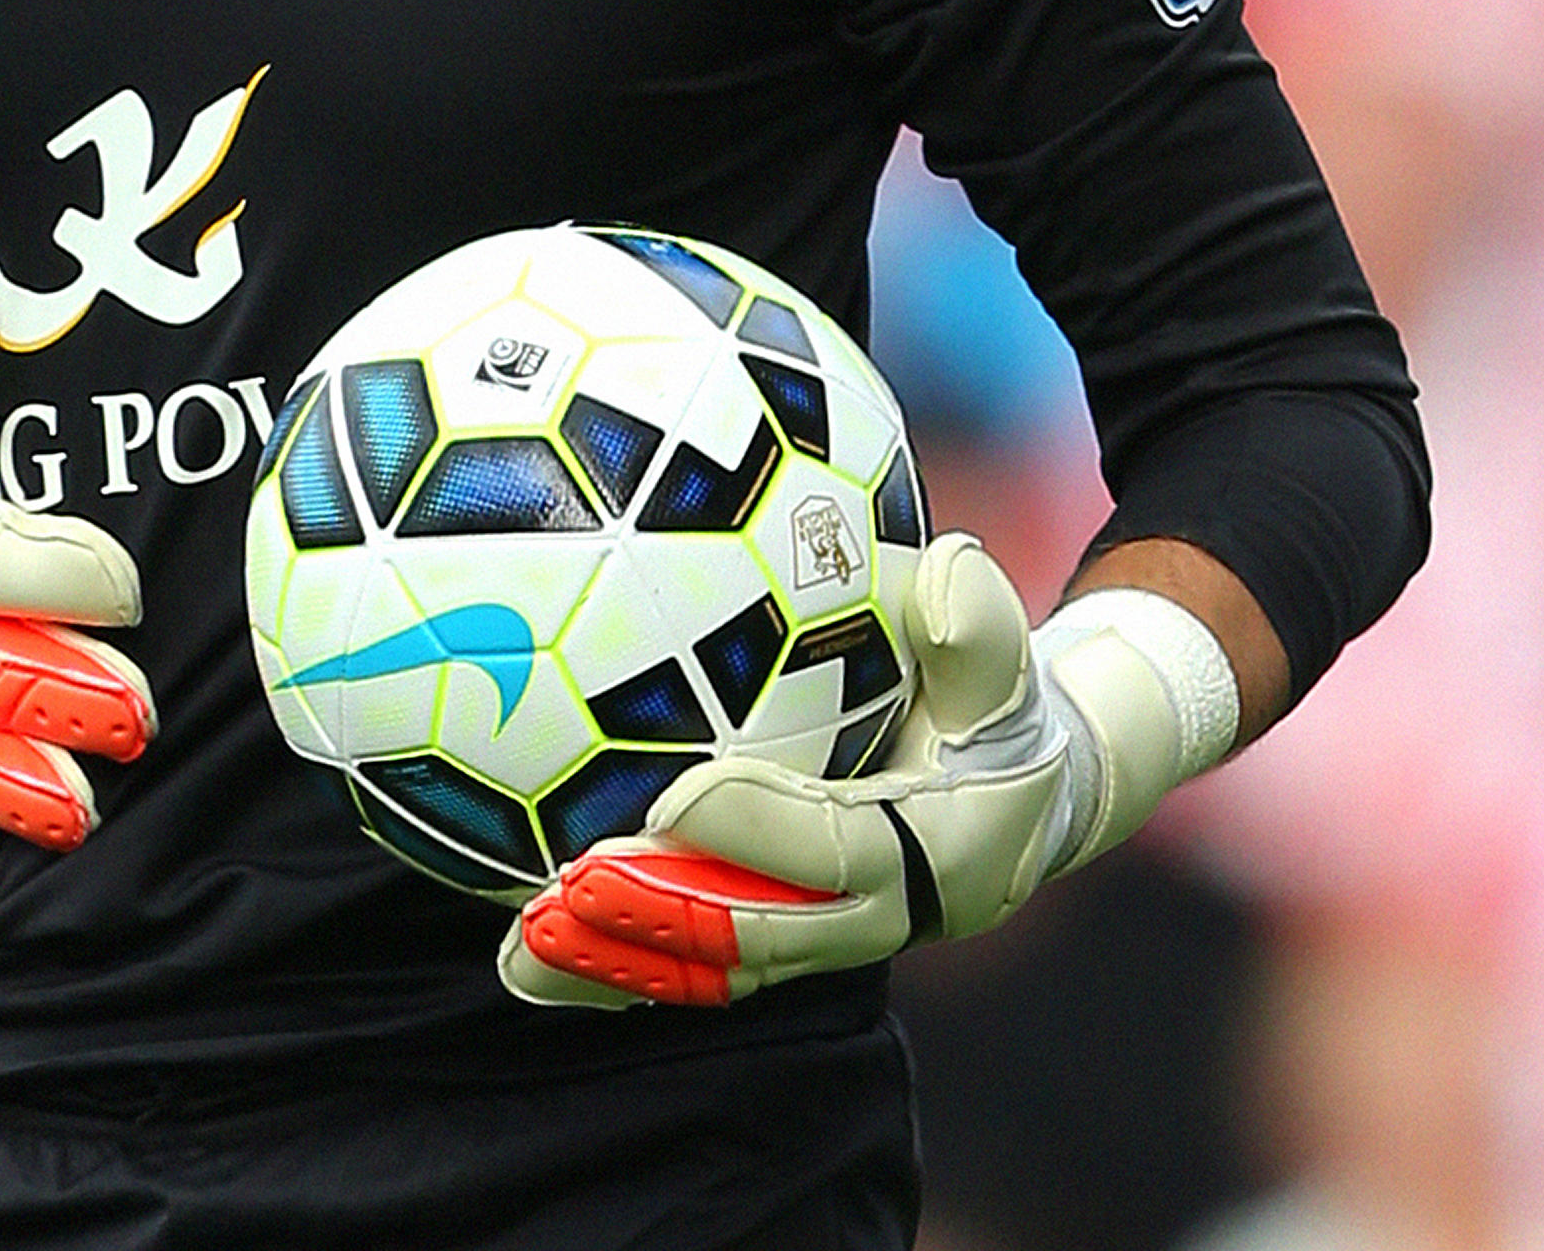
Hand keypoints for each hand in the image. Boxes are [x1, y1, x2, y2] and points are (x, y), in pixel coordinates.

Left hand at [500, 536, 1232, 1007]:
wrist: (1017, 800)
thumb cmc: (994, 714)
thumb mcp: (1007, 671)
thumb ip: (978, 630)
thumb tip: (949, 567)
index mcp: (937, 852)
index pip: (837, 849)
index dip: (759, 830)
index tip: (677, 795)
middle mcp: (880, 915)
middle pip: (765, 932)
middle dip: (668, 913)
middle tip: (576, 883)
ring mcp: (824, 943)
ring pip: (717, 970)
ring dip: (623, 960)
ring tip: (526, 944)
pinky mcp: (780, 950)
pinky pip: (693, 977)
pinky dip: (617, 975)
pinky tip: (527, 962)